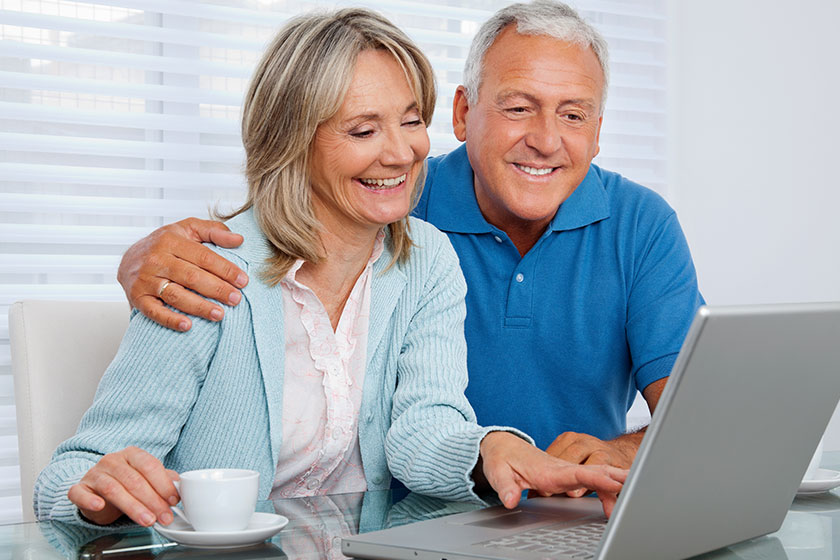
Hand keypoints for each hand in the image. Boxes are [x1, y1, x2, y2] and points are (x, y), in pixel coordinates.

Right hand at [67, 447, 179, 526]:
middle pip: (134, 480)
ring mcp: (94, 473)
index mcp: (132, 454)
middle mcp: (112, 460)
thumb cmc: (126, 483)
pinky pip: (81, 493)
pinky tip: (99, 506)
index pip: (150, 466)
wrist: (98, 490)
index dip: (163, 484)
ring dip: (133, 507)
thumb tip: (179, 487)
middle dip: (152, 501)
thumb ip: (164, 480)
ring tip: (147, 520)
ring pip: (113, 489)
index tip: (174, 500)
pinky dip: (89, 500)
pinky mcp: (79, 488)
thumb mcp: (147, 479)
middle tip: (164, 516)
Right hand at [117, 218, 246, 330]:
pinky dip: (170, 320)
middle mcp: (157, 259)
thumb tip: (239, 239)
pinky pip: (154, 311)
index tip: (243, 281)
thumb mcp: (188, 229)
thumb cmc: (166, 244)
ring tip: (220, 314)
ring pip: (176, 295)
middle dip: (217, 289)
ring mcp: (146, 279)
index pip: (204, 257)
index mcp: (171, 241)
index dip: (225, 270)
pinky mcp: (137, 297)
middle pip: (192, 277)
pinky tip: (188, 325)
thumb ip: (214, 231)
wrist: (128, 258)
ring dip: (199, 307)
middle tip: (236, 299)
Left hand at [478, 432, 626, 516]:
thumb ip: (505, 486)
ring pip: (599, 472)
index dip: (596, 479)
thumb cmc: (503, 457)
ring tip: (638, 492)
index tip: (614, 483)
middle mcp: (562, 467)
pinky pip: (595, 476)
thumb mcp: (498, 472)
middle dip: (617, 479)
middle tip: (637, 489)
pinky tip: (624, 491)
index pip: (577, 473)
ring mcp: (568, 469)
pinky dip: (611, 483)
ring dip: (619, 481)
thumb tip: (510, 500)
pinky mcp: (569, 473)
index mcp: (548, 469)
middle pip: (596, 471)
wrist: (504, 444)